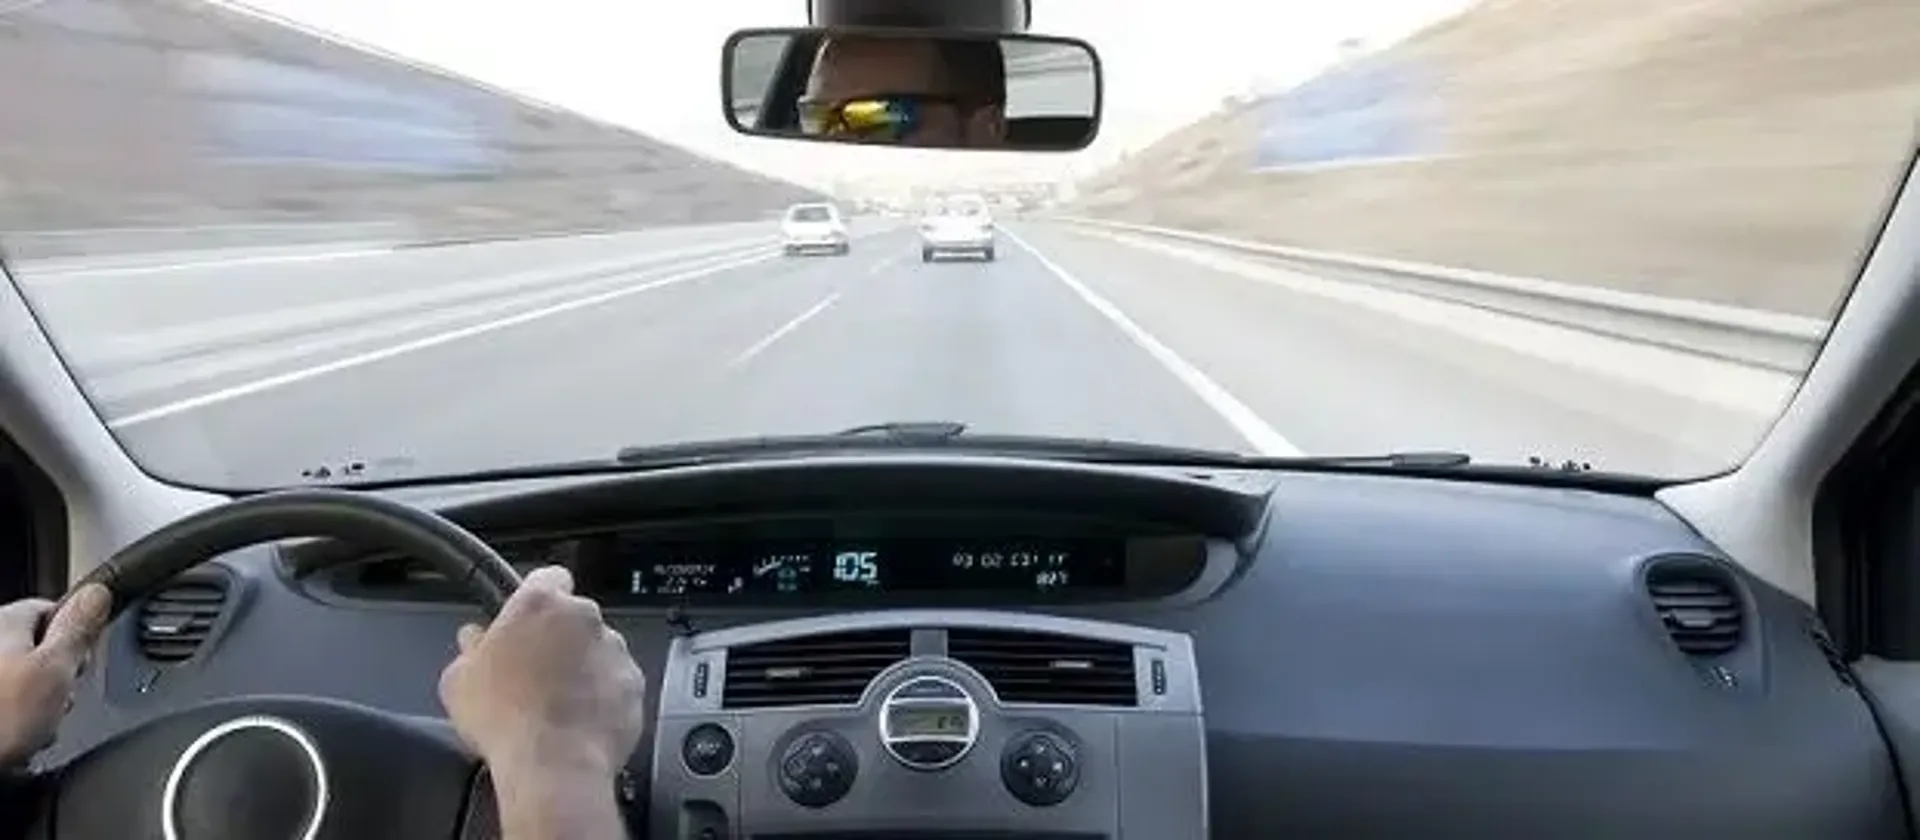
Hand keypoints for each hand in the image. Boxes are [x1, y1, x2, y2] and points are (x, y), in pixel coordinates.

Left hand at [0, 585, 111, 766]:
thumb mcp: (55, 670)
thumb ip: (79, 630)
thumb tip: (97, 593)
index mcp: (3, 621)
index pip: (54, 610)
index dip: (77, 637)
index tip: (80, 662)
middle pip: (38, 650)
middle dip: (56, 679)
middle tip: (57, 701)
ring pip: (21, 684)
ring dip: (35, 707)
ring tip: (32, 729)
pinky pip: (7, 709)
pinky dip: (13, 724)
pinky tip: (14, 740)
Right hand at [437, 566, 646, 778]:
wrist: (552, 764)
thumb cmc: (505, 719)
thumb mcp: (460, 680)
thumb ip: (470, 648)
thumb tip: (473, 639)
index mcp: (540, 603)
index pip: (547, 577)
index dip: (537, 596)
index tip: (528, 617)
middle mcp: (584, 617)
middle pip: (573, 616)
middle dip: (559, 637)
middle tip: (534, 670)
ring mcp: (615, 649)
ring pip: (598, 648)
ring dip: (583, 666)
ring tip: (557, 701)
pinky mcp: (634, 682)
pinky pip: (617, 680)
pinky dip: (604, 694)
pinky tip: (580, 718)